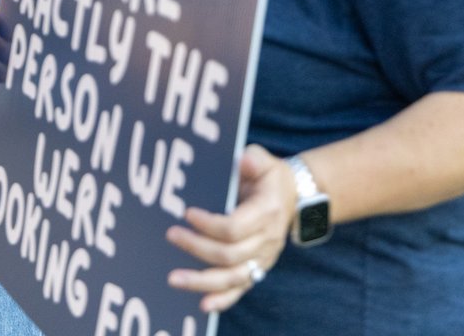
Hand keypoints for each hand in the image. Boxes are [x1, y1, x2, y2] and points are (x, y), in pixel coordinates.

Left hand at [166, 144, 294, 312]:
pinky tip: (202, 305)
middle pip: (230, 255)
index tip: (187, 213)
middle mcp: (266, 241)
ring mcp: (262, 258)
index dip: (209, 224)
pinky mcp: (256, 268)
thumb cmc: (268, 177)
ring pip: (233, 278)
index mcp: (266, 214)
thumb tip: (243, 159)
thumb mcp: (263, 161)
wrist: (292, 197)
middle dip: (196, 247)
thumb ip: (254, 159)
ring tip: (174, 279)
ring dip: (202, 281)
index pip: (235, 228)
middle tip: (171, 235)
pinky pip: (240, 289)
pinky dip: (222, 300)